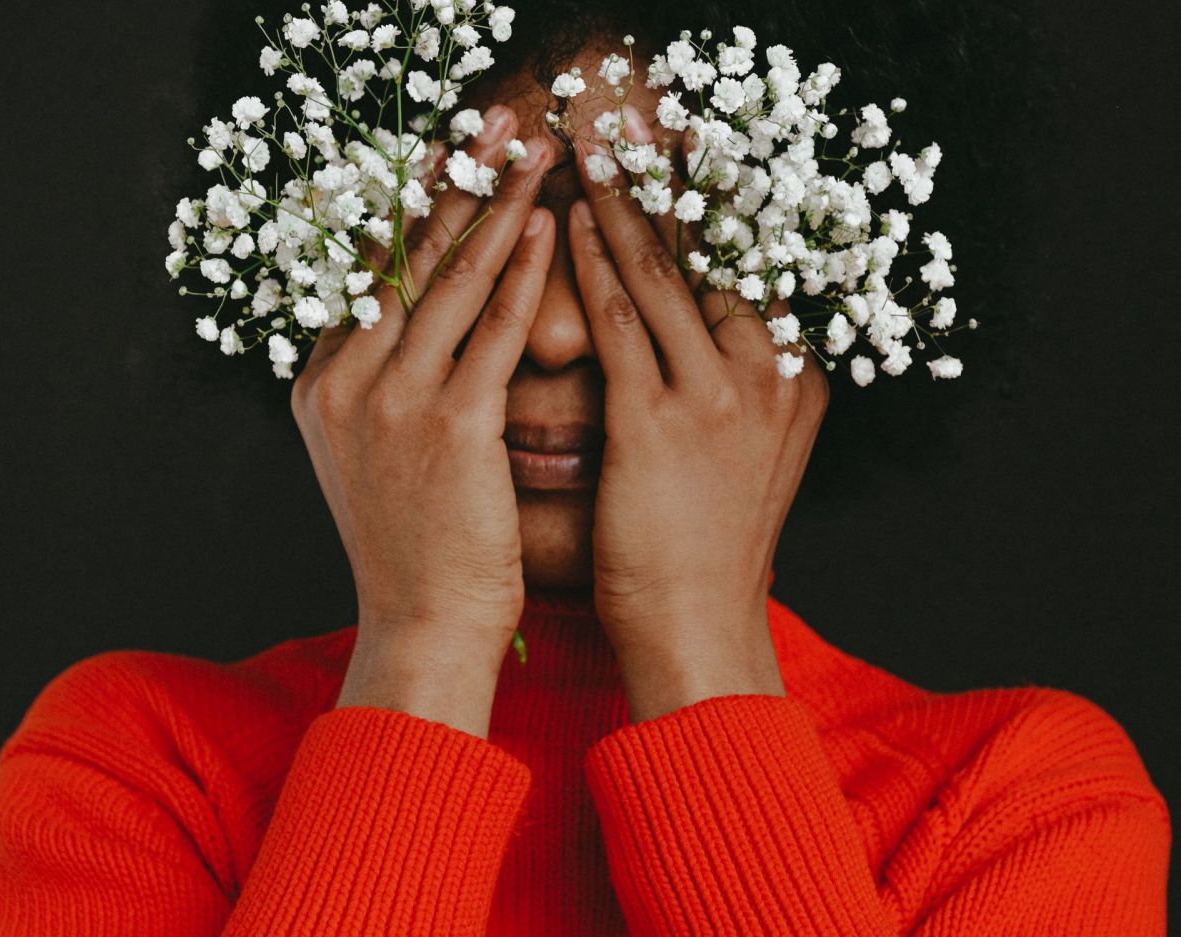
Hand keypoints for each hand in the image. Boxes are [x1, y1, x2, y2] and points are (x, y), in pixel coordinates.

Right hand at [289, 106, 553, 735]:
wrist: (421, 626)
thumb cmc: (415, 547)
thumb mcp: (376, 457)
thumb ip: (382, 389)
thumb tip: (424, 331)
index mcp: (320, 387)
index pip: (365, 276)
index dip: (410, 212)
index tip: (446, 164)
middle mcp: (343, 381)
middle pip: (401, 259)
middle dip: (449, 187)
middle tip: (487, 130)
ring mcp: (391, 400)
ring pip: (449, 281)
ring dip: (493, 209)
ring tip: (526, 156)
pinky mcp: (449, 424)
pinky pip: (494, 330)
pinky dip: (523, 273)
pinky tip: (547, 228)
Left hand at [568, 106, 829, 722]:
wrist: (699, 624)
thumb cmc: (708, 543)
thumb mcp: (746, 454)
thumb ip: (738, 388)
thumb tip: (704, 331)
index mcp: (797, 380)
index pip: (749, 272)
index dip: (709, 211)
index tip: (678, 161)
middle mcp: (771, 376)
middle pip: (712, 258)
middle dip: (665, 192)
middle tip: (627, 136)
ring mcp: (721, 396)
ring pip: (664, 278)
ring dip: (622, 211)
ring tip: (589, 158)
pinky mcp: (661, 422)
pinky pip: (620, 325)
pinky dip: (593, 270)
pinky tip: (570, 229)